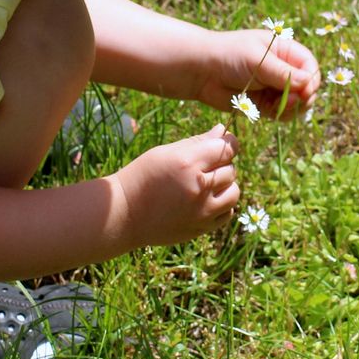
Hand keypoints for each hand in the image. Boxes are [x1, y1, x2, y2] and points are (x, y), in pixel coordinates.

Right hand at [111, 125, 239, 247]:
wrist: (124, 214)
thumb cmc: (143, 176)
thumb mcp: (165, 152)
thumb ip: (197, 142)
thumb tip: (222, 130)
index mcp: (187, 163)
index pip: (227, 147)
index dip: (229, 142)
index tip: (224, 142)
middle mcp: (198, 187)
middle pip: (231, 169)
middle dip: (222, 164)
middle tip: (203, 165)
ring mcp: (202, 211)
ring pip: (234, 192)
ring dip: (225, 185)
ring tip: (207, 184)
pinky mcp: (201, 228)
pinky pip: (228, 213)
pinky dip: (222, 205)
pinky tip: (206, 200)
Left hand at [195, 29, 320, 120]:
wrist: (202, 71)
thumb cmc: (229, 56)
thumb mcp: (258, 60)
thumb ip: (283, 73)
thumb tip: (308, 83)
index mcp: (284, 50)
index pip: (310, 66)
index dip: (312, 80)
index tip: (305, 91)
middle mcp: (283, 68)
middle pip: (308, 86)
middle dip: (303, 97)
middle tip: (289, 102)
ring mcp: (275, 86)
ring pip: (298, 102)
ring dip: (293, 108)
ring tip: (278, 107)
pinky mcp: (266, 103)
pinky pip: (283, 113)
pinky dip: (282, 115)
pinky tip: (270, 113)